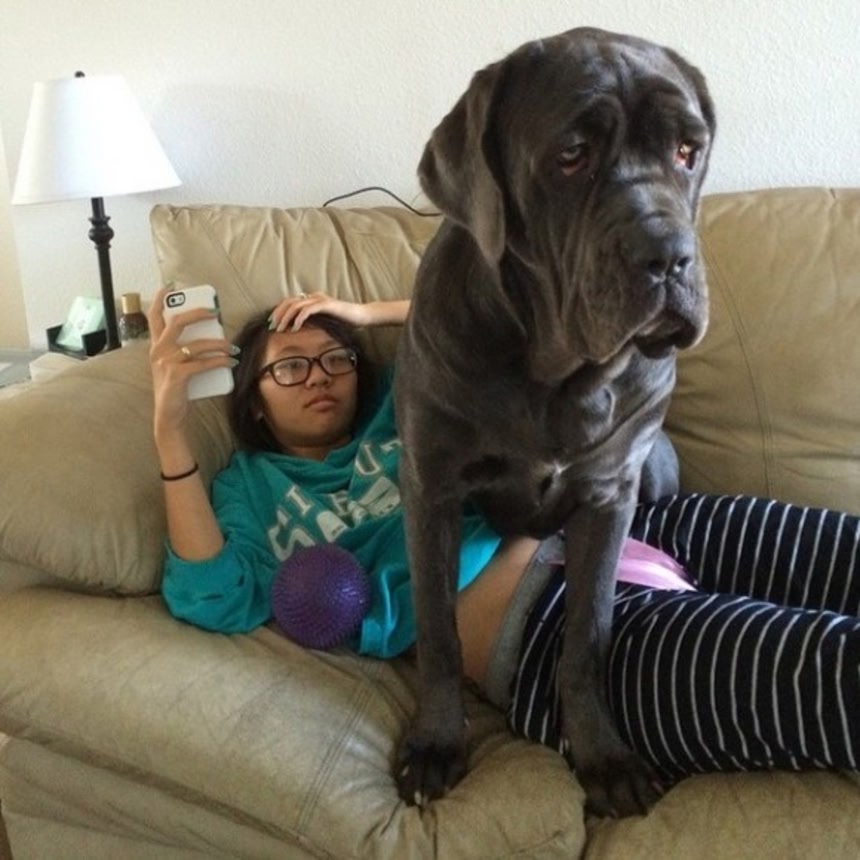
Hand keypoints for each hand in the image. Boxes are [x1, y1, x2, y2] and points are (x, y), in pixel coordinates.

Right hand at [147, 286, 238, 435]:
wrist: (169, 414)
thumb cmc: (176, 389)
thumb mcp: (175, 365)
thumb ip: (184, 350)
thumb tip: (211, 336)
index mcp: (156, 346)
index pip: (153, 317)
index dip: (160, 299)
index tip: (169, 286)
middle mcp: (158, 351)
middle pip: (177, 322)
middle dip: (197, 313)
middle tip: (214, 312)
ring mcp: (166, 363)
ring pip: (197, 344)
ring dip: (219, 344)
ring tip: (232, 347)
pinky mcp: (177, 376)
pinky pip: (203, 363)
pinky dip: (219, 361)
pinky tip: (230, 361)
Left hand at [267, 292, 409, 331]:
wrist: (362, 316)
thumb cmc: (346, 320)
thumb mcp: (325, 320)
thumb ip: (314, 321)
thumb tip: (299, 329)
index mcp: (313, 298)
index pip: (290, 301)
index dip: (279, 311)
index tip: (272, 323)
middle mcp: (314, 296)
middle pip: (289, 301)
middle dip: (278, 314)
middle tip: (271, 326)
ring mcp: (320, 300)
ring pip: (296, 305)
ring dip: (286, 317)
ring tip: (280, 329)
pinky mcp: (326, 305)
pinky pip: (307, 310)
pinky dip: (298, 319)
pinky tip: (294, 328)